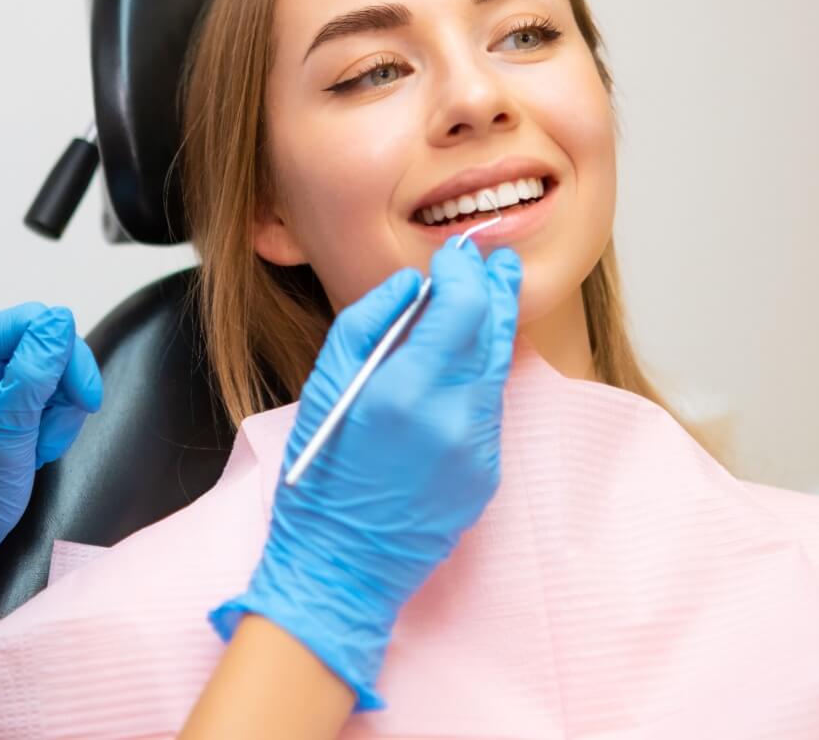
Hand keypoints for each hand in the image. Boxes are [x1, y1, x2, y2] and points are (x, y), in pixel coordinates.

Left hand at [0, 303, 101, 644]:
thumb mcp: (9, 427)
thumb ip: (37, 369)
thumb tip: (61, 319)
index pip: (31, 321)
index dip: (66, 357)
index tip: (83, 400)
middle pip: (44, 341)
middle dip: (61, 389)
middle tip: (50, 432)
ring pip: (51, 366)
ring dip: (57, 409)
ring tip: (37, 445)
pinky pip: (44, 387)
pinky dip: (50, 417)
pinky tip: (35, 444)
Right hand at [211, 238, 523, 708]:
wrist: (341, 565)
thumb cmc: (319, 478)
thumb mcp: (324, 387)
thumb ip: (369, 322)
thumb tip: (411, 284)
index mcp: (406, 390)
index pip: (462, 306)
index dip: (464, 272)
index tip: (456, 254)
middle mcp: (453, 416)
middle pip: (494, 332)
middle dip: (495, 288)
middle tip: (495, 260)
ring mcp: (477, 448)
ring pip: (498, 368)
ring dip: (495, 329)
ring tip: (493, 294)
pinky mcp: (486, 473)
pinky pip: (489, 408)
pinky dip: (482, 375)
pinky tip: (470, 360)